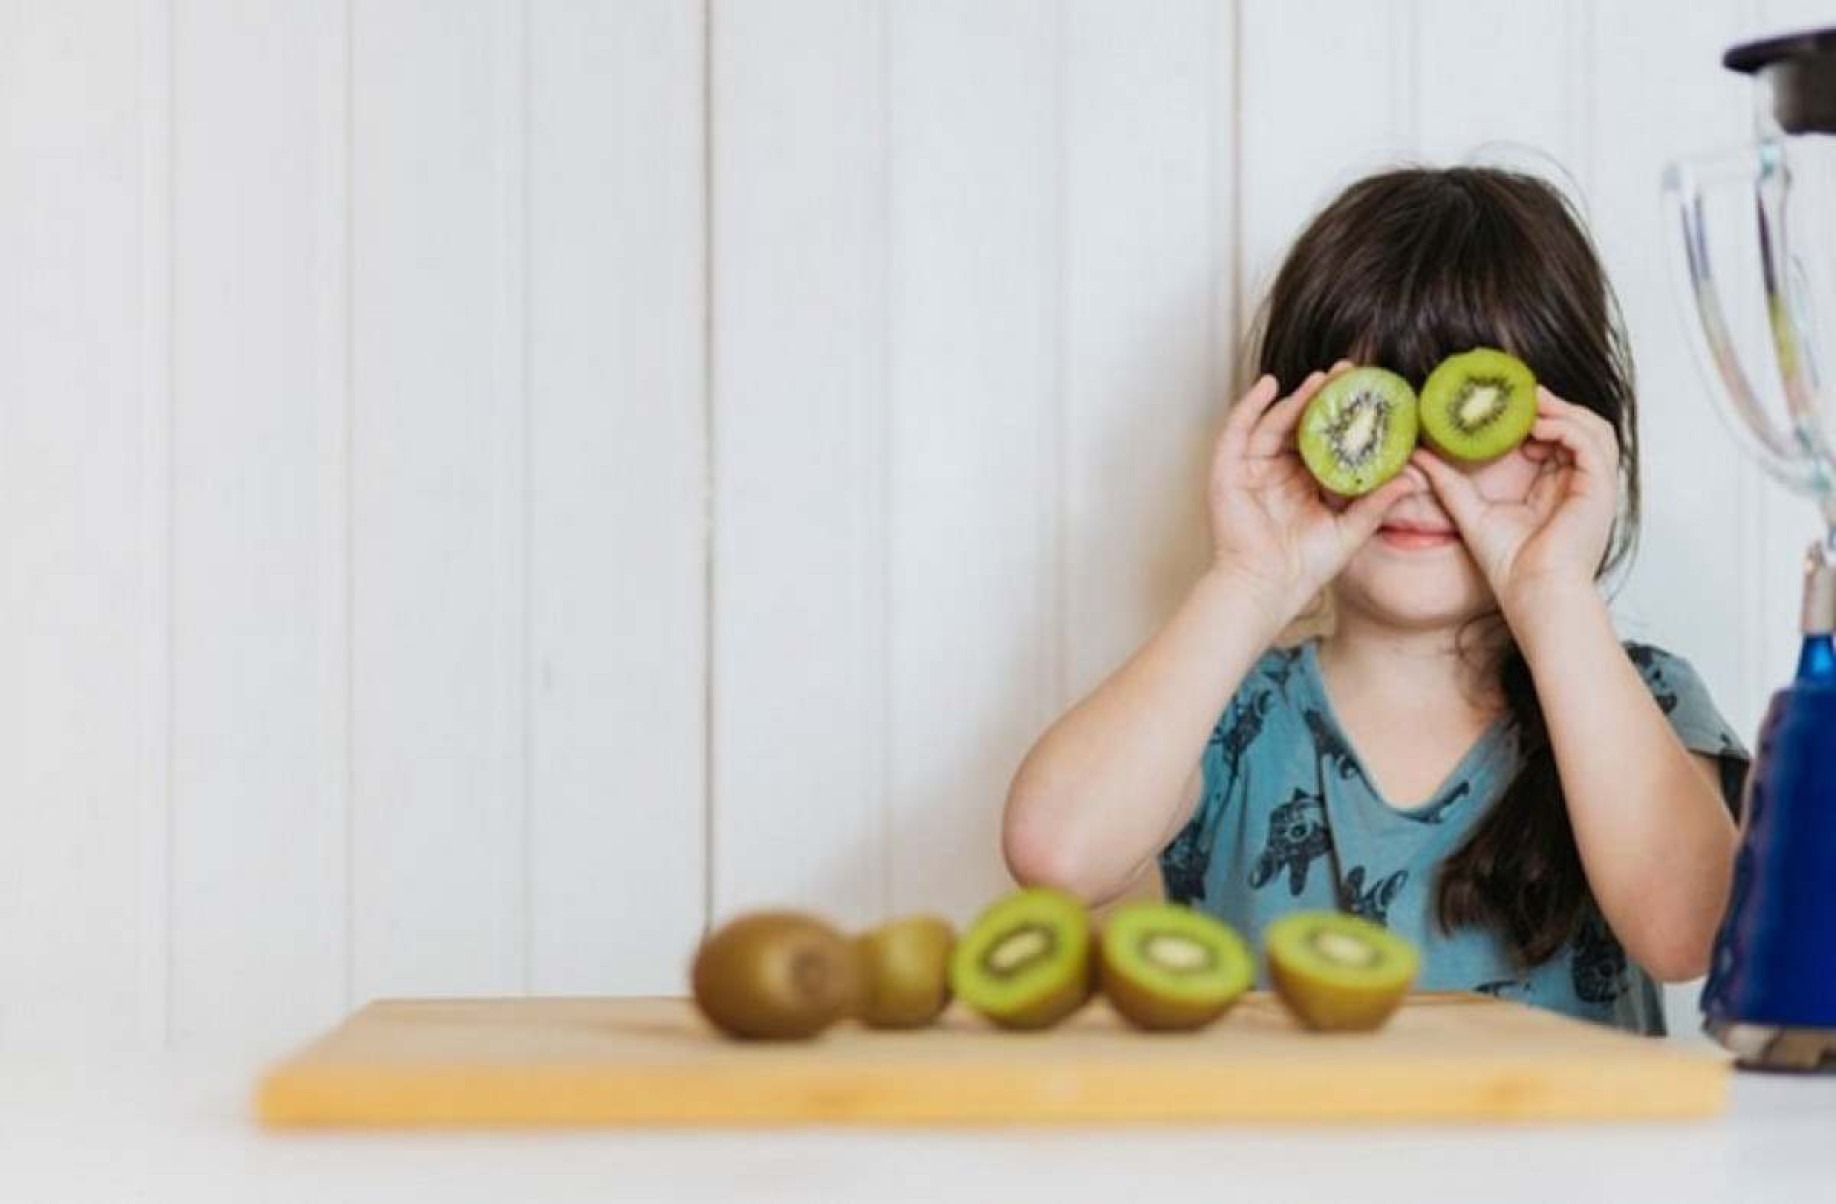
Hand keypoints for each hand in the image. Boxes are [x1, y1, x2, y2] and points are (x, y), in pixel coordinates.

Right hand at [1209, 364, 1423, 621]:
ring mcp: (1251, 471)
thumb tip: (1411, 479)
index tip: (1371, 394)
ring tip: (1322, 378)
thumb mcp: (1350, 531)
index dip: (1346, 417)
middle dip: (1324, 398)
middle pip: (1301, 425)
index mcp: (1304, 484)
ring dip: (1296, 398)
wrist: (1267, 588)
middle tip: (1351, 372)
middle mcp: (1277, 473)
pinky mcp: (1228, 472)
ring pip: (1274, 423)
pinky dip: (1250, 406)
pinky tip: (1268, 386)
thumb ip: (1376, 504)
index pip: (1326, 441)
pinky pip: (1237, 431)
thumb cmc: (1304, 568)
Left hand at [1409, 386, 1618, 611]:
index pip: (1556, 438)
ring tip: (1529, 404)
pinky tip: (1537, 427)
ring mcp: (1594, 486)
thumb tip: (1419, 455)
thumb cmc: (1509, 565)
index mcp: (1558, 488)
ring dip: (1563, 410)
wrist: (1532, 593)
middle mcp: (1580, 484)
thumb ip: (1449, 482)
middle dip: (1553, 405)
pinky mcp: (1600, 489)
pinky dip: (1566, 427)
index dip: (1535, 417)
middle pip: (1579, 427)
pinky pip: (1591, 443)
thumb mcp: (1470, 511)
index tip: (1504, 405)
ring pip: (1592, 428)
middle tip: (1520, 394)